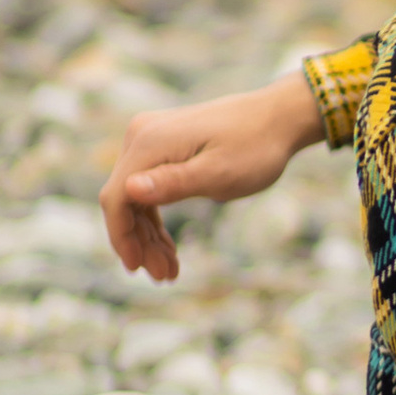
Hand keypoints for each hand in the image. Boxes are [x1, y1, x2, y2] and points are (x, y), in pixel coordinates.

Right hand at [99, 72, 326, 280]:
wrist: (278, 118)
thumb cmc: (255, 147)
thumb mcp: (219, 173)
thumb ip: (175, 183)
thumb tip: (129, 190)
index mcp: (149, 142)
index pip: (117, 198)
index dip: (122, 237)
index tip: (137, 268)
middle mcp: (142, 136)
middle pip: (124, 200)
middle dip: (139, 242)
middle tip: (164, 276)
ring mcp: (151, 139)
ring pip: (135, 198)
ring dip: (148, 236)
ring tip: (168, 270)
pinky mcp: (162, 146)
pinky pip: (149, 188)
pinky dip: (156, 219)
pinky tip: (168, 248)